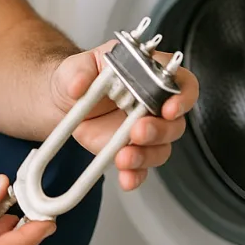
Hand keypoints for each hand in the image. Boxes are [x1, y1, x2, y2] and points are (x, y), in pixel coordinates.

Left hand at [50, 42, 198, 191]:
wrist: (62, 103)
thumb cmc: (77, 78)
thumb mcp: (74, 67)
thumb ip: (78, 73)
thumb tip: (78, 84)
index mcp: (147, 75)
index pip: (181, 83)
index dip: (182, 97)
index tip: (169, 108)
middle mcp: (152, 103)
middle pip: (174, 122)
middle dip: (159, 131)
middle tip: (138, 132)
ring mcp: (143, 129)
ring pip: (161, 148)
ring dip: (146, 155)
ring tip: (124, 157)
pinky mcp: (131, 150)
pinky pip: (141, 168)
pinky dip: (136, 175)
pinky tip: (126, 177)